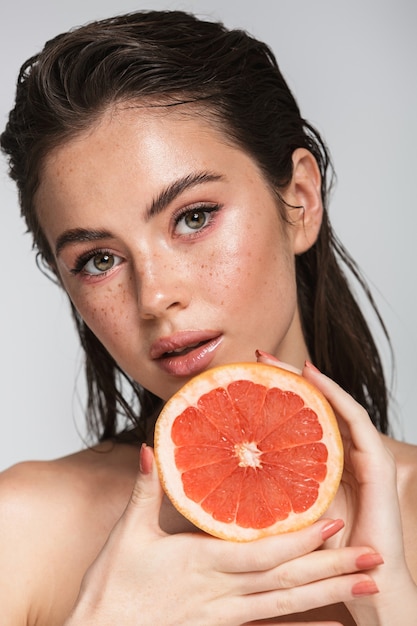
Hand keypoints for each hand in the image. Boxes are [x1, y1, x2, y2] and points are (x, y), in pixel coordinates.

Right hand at [64, 444, 381, 625]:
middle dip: (332, 569)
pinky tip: (330, 625)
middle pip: (286, 582)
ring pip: (286, 606)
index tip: (334, 523)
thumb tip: (150, 448)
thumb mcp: (126, 533)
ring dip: (328, 595)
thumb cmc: (112, 586)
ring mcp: (224, 615)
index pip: (262, 554)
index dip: (301, 541)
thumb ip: (144, 489)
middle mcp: (221, 592)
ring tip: (365, 585)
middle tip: (373, 558)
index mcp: (202, 563)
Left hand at [257, 351, 416, 624]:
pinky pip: (356, 420)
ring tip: (283, 361)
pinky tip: (313, 379)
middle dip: (287, 379)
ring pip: (335, 404)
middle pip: (314, 406)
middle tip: (259, 358)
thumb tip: (212, 468)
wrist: (356, 580)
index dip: (273, 396)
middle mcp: (340, 454)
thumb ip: (257, 489)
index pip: (296, 419)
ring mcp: (360, 456)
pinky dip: (335, 395)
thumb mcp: (278, 511)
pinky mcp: (376, 463)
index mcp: (318, 464)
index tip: (244, 377)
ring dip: (310, 379)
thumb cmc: (314, 552)